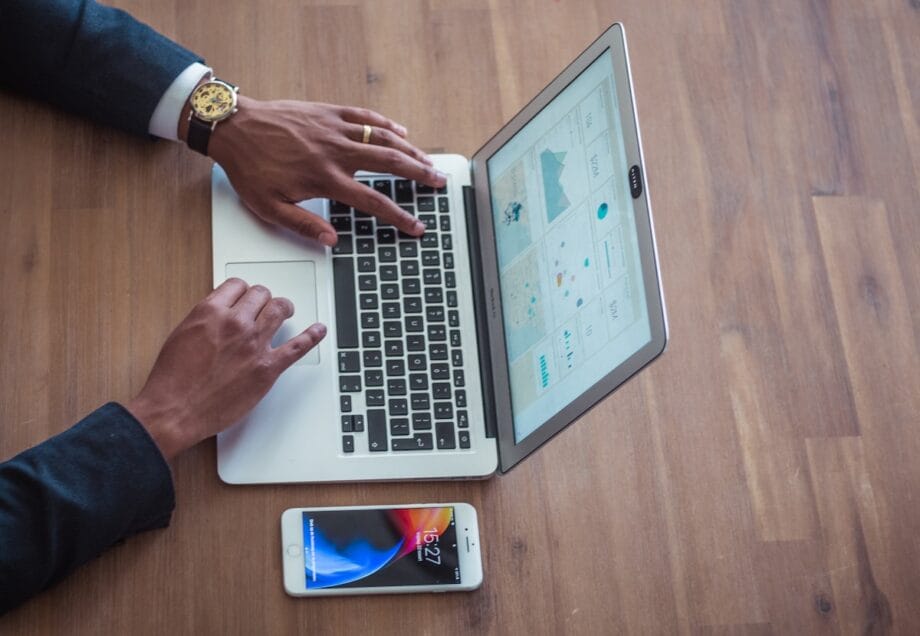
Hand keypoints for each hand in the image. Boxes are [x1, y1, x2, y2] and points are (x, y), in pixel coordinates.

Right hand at [125, 278, 325, 459]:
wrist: (175, 411)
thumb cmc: (173, 379)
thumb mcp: (181, 334)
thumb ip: (205, 320)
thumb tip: (220, 313)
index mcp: (211, 312)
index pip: (238, 285)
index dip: (242, 291)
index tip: (245, 296)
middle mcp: (236, 324)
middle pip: (261, 295)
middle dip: (262, 299)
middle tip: (263, 305)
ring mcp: (254, 345)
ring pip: (279, 310)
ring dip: (284, 308)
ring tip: (286, 311)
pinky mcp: (268, 368)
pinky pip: (297, 347)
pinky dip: (312, 337)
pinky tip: (319, 331)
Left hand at [207, 97, 446, 245]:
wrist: (234, 127)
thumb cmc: (249, 168)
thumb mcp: (269, 207)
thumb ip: (303, 225)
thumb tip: (332, 241)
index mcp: (325, 179)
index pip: (373, 202)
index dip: (399, 217)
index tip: (416, 226)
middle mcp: (336, 152)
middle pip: (390, 164)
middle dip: (420, 174)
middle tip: (439, 182)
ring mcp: (334, 128)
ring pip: (383, 138)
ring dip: (411, 150)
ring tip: (429, 161)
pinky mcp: (328, 112)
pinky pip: (365, 116)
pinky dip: (386, 124)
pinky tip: (401, 131)